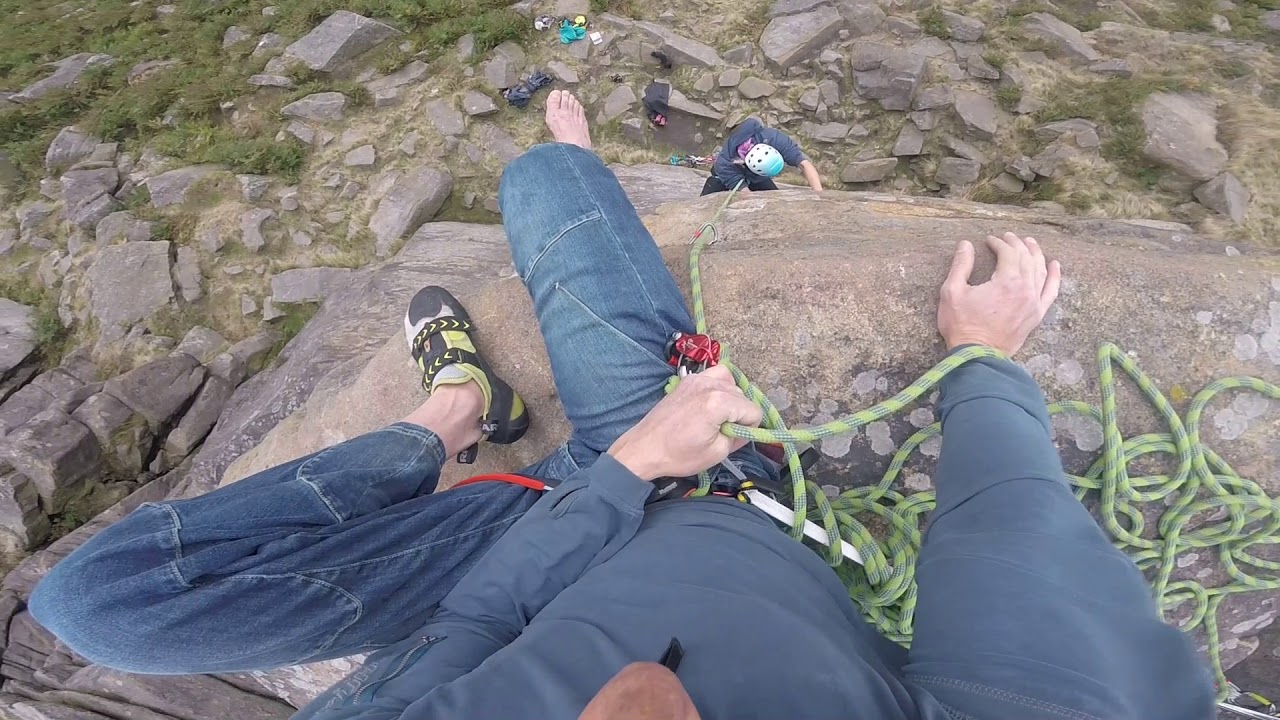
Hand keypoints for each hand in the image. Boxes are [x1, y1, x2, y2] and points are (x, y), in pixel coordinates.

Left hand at [607, 365, 762, 480]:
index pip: (754, 410)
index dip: (750, 427)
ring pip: (732, 384)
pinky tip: (711, 402)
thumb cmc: (678, 455)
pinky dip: (719, 386)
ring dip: (731, 400)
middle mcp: (709, 384)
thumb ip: (740, 437)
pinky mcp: (687, 380)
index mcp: (718, 402)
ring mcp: (697, 378)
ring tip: (716, 417)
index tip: (735, 437)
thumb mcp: (717, 453)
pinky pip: (715, 375)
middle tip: (722, 431)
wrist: (645, 448)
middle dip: (739, 414)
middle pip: (743, 396)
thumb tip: (748, 429)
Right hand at [937, 232, 1061, 356]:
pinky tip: (1055, 265)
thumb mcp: (952, 292)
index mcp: (1006, 281)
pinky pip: (1051, 291)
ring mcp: (1034, 302)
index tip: (989, 240)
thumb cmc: (962, 325)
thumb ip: (961, 265)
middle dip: (1017, 244)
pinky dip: (1054, 276)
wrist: (977, 356)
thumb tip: (966, 244)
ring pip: (1040, 270)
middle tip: (1008, 236)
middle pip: (1026, 258)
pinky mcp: (1037, 315)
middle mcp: (1025, 288)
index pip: (1008, 252)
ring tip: (1029, 243)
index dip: (999, 243)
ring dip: (1035, 253)